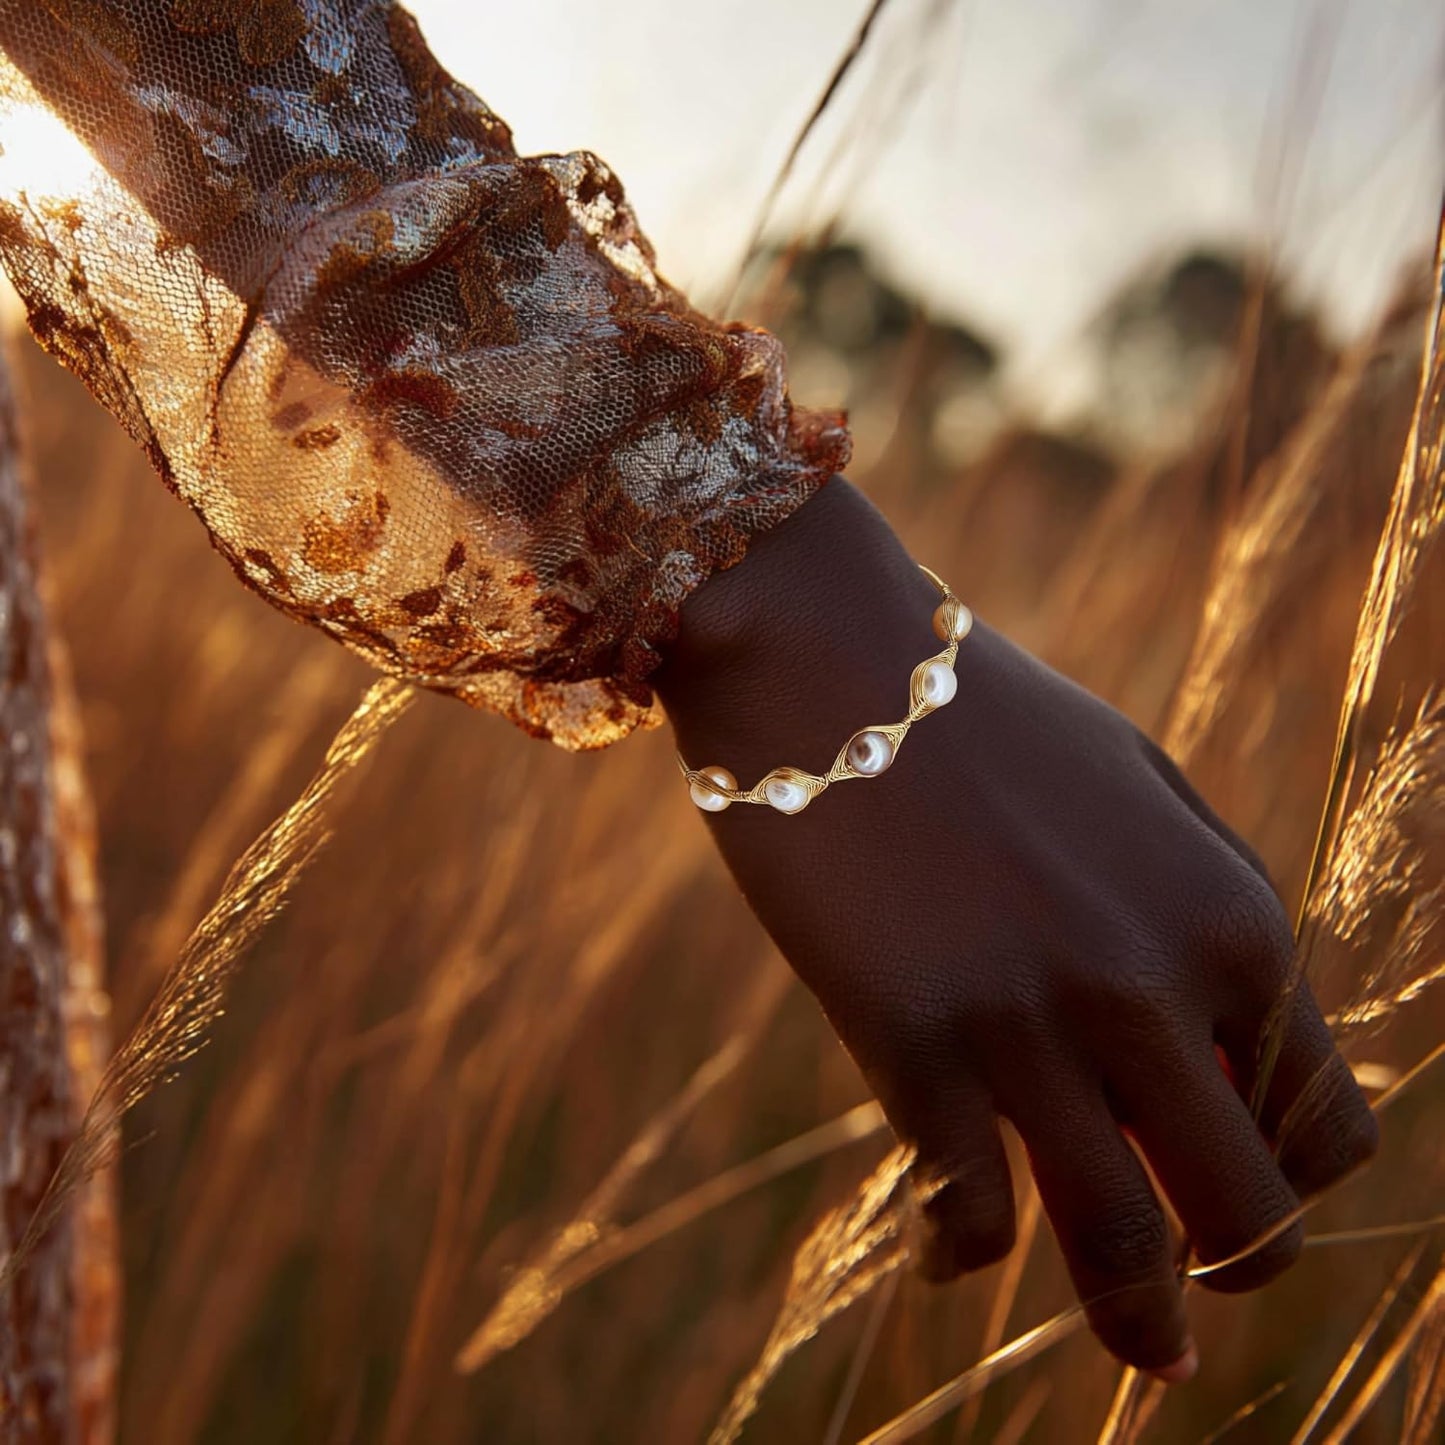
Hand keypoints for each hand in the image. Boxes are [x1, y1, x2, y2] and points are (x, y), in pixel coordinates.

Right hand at [656, 478, 1376, 1378]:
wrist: (828, 657)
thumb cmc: (983, 720)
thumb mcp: (1140, 795)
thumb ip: (1209, 917)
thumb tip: (1228, 1059)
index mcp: (1233, 917)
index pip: (1323, 1120)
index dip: (1286, 1176)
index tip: (1229, 1191)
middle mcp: (1152, 983)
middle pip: (1248, 1213)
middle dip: (1234, 1272)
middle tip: (1195, 1302)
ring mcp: (1032, 1020)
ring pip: (1124, 1249)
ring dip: (1140, 1326)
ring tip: (1143, 1356)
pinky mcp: (914, 1042)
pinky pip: (970, 1211)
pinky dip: (966, 1251)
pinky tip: (949, 1249)